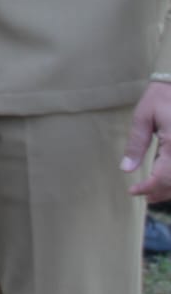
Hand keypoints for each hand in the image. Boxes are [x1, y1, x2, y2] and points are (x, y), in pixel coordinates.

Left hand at [122, 80, 170, 198]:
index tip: (133, 191)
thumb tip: (127, 168)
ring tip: (155, 193)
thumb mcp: (143, 117)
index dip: (148, 188)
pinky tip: (167, 180)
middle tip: (143, 196)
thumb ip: (136, 144)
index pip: (163, 177)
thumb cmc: (161, 96)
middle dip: (160, 191)